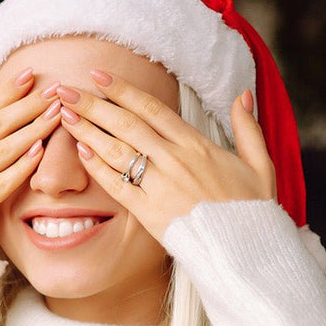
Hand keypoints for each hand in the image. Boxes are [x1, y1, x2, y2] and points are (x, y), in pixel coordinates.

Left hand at [57, 73, 275, 240]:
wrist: (245, 250)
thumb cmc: (252, 210)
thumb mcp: (261, 164)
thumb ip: (248, 128)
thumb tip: (244, 94)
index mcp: (198, 145)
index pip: (152, 108)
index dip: (122, 89)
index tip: (98, 75)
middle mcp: (175, 160)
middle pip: (127, 124)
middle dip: (93, 104)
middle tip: (65, 88)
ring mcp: (161, 186)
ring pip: (117, 151)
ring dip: (88, 131)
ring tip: (64, 114)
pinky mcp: (150, 213)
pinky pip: (118, 186)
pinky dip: (98, 168)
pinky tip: (80, 152)